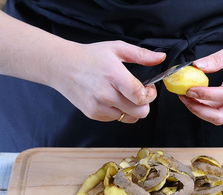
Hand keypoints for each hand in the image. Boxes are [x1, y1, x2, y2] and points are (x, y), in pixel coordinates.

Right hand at [51, 41, 165, 122]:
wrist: (62, 66)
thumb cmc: (90, 56)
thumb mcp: (116, 48)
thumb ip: (141, 54)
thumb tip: (160, 57)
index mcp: (114, 76)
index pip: (140, 96)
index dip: (150, 94)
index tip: (149, 87)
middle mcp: (106, 94)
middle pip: (139, 112)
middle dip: (145, 104)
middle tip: (140, 94)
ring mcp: (98, 106)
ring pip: (129, 118)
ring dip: (132, 109)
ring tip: (125, 95)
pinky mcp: (93, 114)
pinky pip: (115, 118)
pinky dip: (118, 111)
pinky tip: (111, 98)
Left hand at [179, 38, 222, 124]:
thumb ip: (217, 59)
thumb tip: (196, 66)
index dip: (206, 94)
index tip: (190, 88)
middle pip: (221, 116)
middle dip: (199, 109)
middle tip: (184, 96)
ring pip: (217, 117)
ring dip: (199, 109)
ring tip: (184, 96)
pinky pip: (217, 111)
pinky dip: (203, 106)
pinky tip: (192, 97)